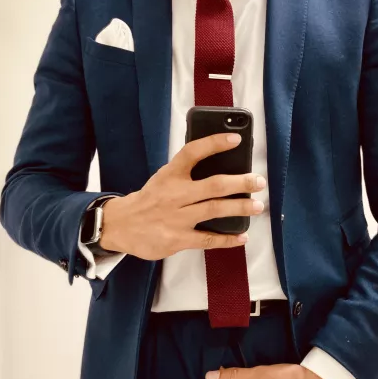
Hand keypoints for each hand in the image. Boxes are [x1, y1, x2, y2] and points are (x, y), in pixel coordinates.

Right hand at [100, 133, 266, 258]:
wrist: (119, 226)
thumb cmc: (149, 201)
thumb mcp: (162, 180)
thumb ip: (186, 174)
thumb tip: (221, 169)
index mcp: (170, 175)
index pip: (192, 152)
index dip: (214, 143)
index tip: (235, 139)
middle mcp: (174, 194)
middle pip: (213, 185)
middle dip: (240, 183)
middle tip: (258, 181)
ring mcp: (176, 218)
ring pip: (214, 210)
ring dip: (239, 208)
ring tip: (257, 206)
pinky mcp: (177, 239)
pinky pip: (208, 239)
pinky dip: (227, 239)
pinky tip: (242, 236)